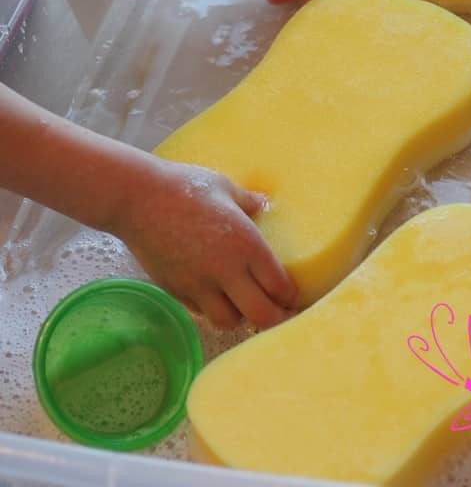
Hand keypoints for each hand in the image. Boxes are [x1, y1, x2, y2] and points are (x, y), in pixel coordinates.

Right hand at [113, 158, 295, 328]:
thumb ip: (249, 201)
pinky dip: (213, 308)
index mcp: (246, 245)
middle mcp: (226, 272)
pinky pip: (202, 311)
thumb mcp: (225, 187)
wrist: (138, 199)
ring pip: (229, 321)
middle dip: (275, 319)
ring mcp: (199, 285)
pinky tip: (215, 292)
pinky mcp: (176, 290)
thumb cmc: (185, 186)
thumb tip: (264, 204)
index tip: (295, 295)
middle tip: (280, 312)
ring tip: (245, 301)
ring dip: (241, 316)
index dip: (291, 296)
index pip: (279, 286)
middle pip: (261, 316)